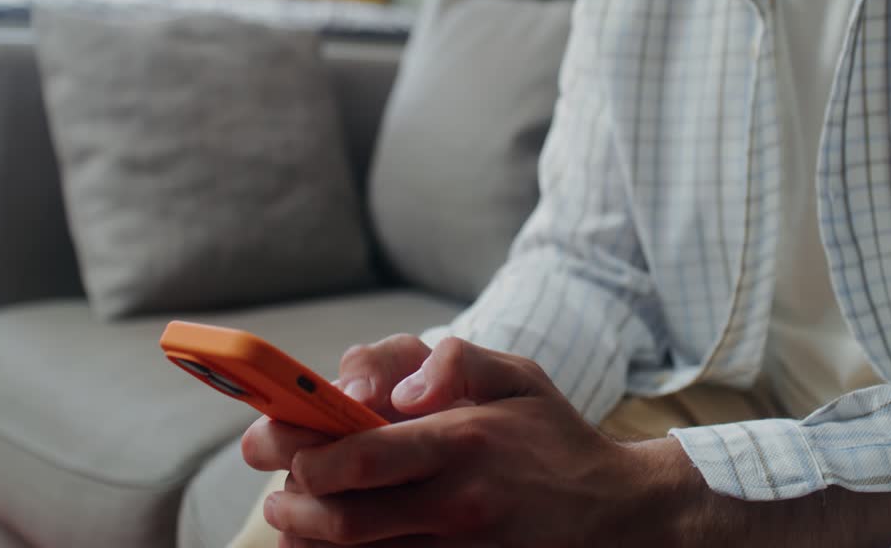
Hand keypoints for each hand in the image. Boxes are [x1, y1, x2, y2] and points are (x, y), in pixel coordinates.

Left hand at [242, 337, 716, 546]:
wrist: (617, 515)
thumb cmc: (555, 438)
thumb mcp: (519, 377)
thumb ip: (458, 361)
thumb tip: (405, 387)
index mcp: (465, 440)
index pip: (361, 454)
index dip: (303, 454)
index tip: (273, 443)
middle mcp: (458, 501)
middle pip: (344, 518)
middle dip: (293, 503)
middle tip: (279, 490)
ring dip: (308, 539)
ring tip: (293, 520)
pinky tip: (329, 545)